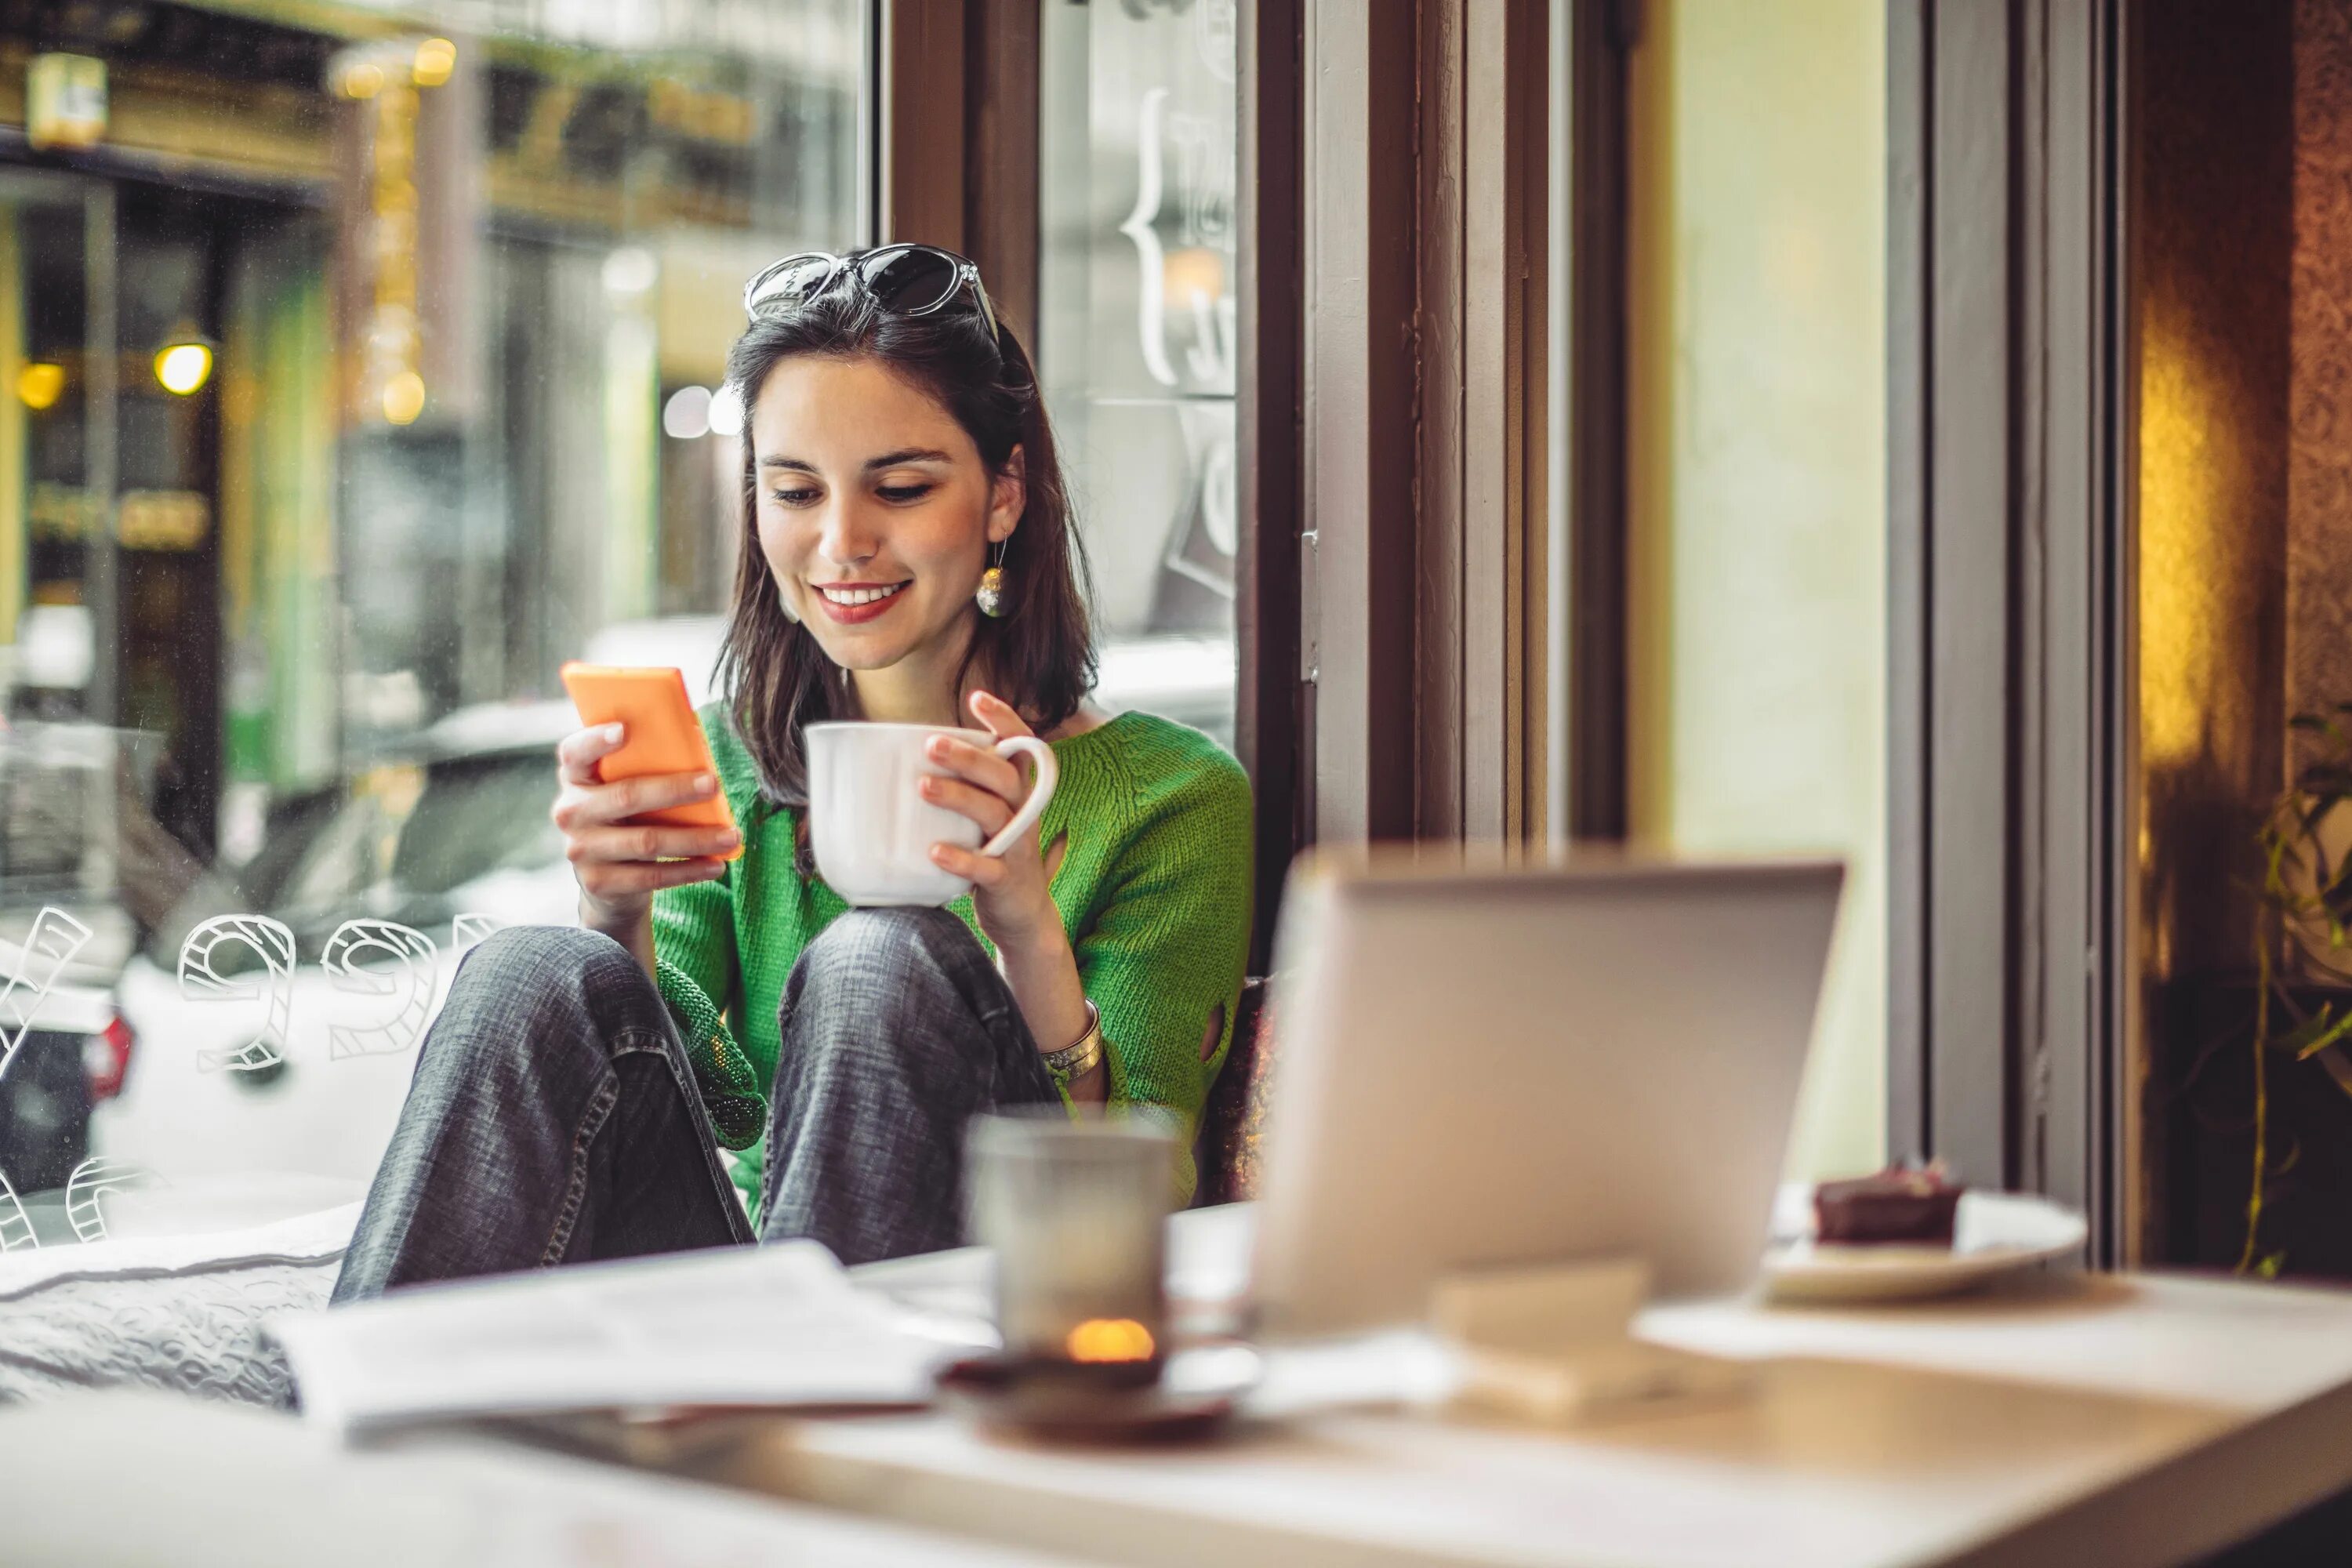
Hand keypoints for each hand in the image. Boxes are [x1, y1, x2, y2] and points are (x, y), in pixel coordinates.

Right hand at [551, 724, 738, 932]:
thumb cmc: (628, 817)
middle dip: (675, 790)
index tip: (625, 729)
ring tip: (732, 836)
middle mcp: (571, 812)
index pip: (575, 752)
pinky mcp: (599, 882)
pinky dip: (689, 870)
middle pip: (626, 796)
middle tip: (714, 785)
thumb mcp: (625, 788)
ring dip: (695, 838)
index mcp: (576, 777)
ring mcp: (581, 850)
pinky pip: (651, 876)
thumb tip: (696, 741)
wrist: (607, 880)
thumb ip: (646, 764)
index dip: (596, 739)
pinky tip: (716, 864)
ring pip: (647, 841)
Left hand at [922, 691, 1059, 953]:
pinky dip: (962, 859)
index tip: (977, 698)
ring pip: (994, 814)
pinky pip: (987, 868)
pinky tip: (935, 850)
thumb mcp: (988, 815)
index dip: (1004, 721)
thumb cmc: (993, 853)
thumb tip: (908, 758)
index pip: (1021, 747)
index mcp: (1018, 792)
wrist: (1022, 914)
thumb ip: (966, 786)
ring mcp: (1017, 847)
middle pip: (1004, 776)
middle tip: (931, 744)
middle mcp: (1023, 813)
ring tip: (923, 787)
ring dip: (958, 797)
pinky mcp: (1006, 880)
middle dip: (969, 757)